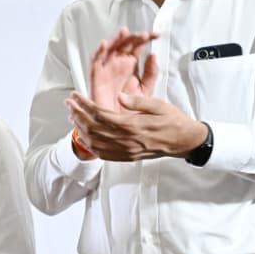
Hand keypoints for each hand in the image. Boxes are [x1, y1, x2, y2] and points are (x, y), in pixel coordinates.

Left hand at [66, 92, 207, 161]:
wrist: (185, 141)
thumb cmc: (174, 121)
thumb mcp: (159, 105)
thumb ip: (138, 101)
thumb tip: (120, 96)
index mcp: (133, 126)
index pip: (101, 115)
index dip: (85, 105)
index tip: (76, 96)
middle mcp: (127, 141)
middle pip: (94, 128)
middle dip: (78, 115)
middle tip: (69, 104)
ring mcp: (126, 151)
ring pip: (96, 142)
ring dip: (81, 129)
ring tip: (73, 117)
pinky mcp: (128, 157)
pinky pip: (104, 154)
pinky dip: (91, 146)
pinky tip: (85, 137)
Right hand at [87, 28, 159, 111]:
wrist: (119, 127)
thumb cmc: (130, 110)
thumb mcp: (146, 90)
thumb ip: (151, 73)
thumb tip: (153, 56)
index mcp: (132, 67)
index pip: (139, 47)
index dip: (147, 39)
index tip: (157, 35)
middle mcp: (119, 66)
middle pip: (125, 45)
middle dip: (134, 37)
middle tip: (144, 35)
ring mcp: (108, 70)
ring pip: (111, 49)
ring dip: (117, 40)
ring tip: (125, 33)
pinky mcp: (97, 77)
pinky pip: (95, 62)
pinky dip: (98, 52)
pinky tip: (105, 44)